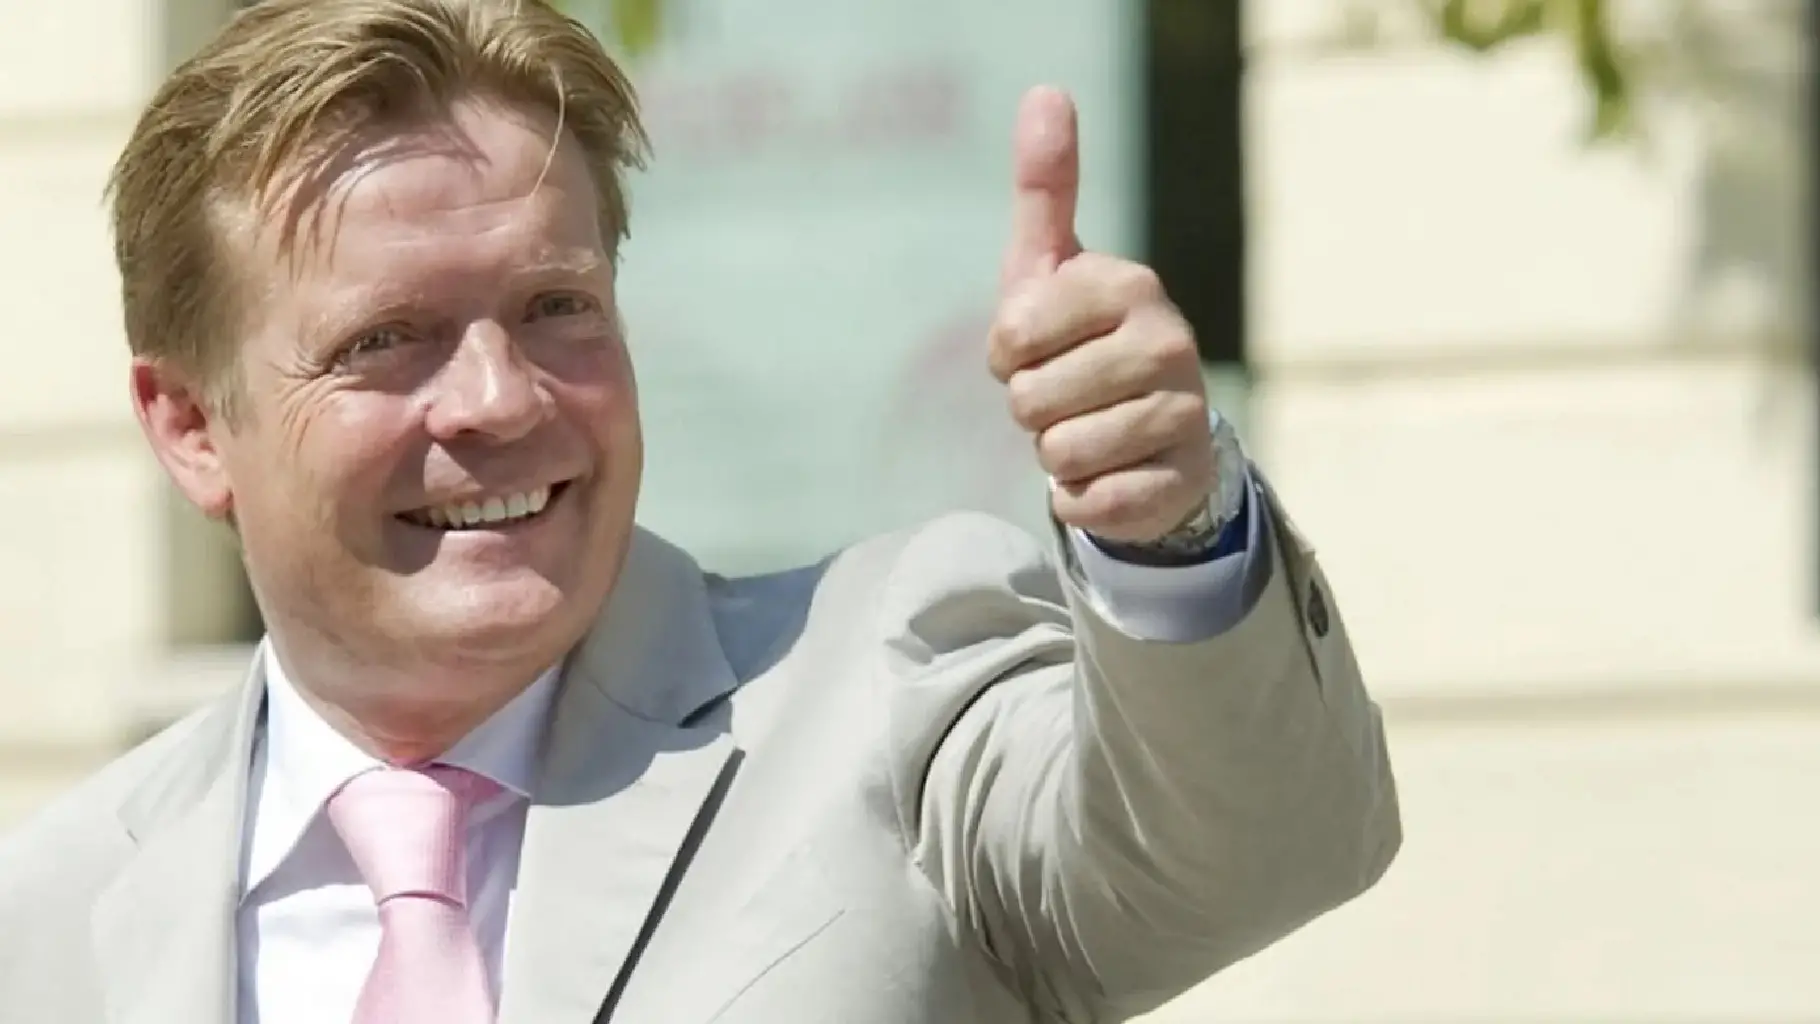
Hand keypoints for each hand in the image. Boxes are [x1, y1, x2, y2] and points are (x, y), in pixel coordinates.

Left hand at [989, 86, 1213, 544]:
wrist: (1153, 436)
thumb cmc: (1083, 342)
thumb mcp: (1053, 267)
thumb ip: (1047, 187)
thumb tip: (1047, 90)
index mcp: (1128, 284)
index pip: (1011, 335)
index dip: (1007, 356)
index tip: (1037, 349)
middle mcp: (1167, 342)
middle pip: (1031, 401)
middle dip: (1033, 409)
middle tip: (1069, 396)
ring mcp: (1180, 413)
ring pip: (1059, 453)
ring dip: (1056, 453)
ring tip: (1090, 430)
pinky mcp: (1178, 480)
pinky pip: (1088, 502)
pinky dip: (1080, 497)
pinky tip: (1109, 473)